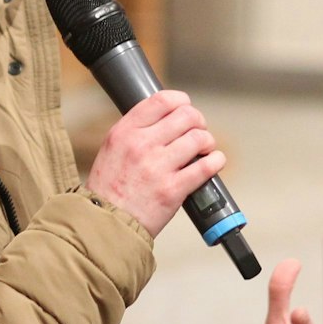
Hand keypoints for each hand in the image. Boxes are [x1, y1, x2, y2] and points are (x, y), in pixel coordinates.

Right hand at [84, 90, 223, 236]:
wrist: (106, 224)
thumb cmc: (109, 188)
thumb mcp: (112, 148)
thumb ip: (136, 131)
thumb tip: (167, 118)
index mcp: (125, 131)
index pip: (162, 99)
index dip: (181, 101)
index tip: (185, 108)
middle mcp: (141, 145)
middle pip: (186, 116)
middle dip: (198, 122)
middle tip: (198, 131)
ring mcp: (158, 167)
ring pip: (199, 138)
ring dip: (207, 142)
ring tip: (205, 149)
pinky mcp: (173, 189)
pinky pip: (206, 167)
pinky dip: (216, 161)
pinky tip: (214, 162)